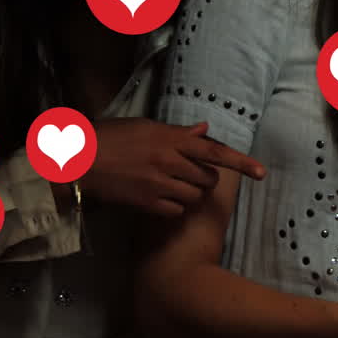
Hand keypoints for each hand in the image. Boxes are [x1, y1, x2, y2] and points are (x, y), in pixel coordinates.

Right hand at [78, 118, 265, 217]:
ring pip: (194, 195)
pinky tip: (161, 198)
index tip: (261, 173)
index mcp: (170, 139)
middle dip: (204, 178)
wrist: (77, 161)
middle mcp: (169, 161)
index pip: (214, 151)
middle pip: (208, 178)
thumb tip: (204, 131)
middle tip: (187, 174)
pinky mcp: (146, 203)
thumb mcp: (144, 127)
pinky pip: (176, 210)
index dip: (241, 162)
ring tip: (171, 185)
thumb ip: (177, 132)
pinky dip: (175, 207)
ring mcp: (158, 183)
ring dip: (190, 193)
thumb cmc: (109, 137)